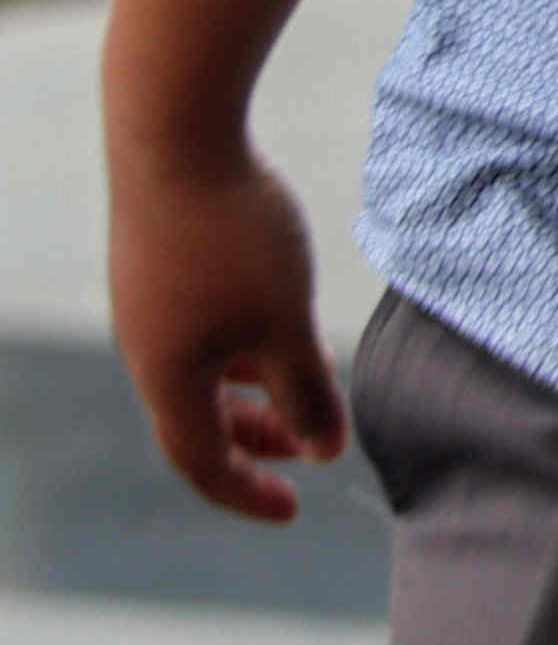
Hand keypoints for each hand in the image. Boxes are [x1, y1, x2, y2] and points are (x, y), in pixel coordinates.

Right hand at [107, 138, 345, 523]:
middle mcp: (145, 349)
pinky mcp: (158, 261)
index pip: (201, 463)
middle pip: (199, 418)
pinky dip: (242, 340)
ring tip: (314, 377)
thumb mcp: (285, 323)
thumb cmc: (234, 236)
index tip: (294, 509)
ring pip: (202, 368)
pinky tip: (281, 312)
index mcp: (168, 378)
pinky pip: (199, 326)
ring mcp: (147, 303)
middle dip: (256, 438)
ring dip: (255, 385)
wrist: (174, 135)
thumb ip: (307, 391)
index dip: (247, 492)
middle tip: (310, 446)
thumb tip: (325, 450)